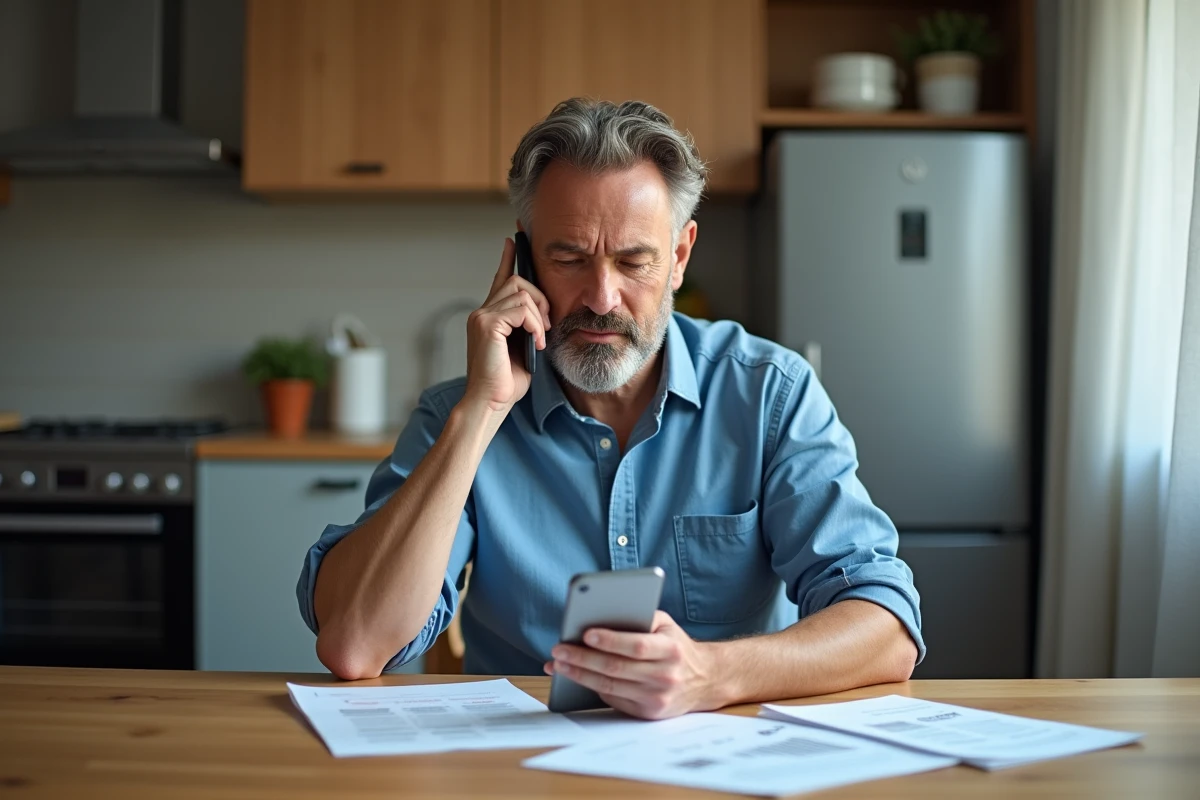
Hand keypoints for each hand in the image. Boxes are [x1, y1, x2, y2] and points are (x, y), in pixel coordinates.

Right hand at [464, 238, 550, 413]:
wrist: (491, 402)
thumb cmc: (507, 383)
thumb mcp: (524, 349)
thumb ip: (528, 327)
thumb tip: (543, 315)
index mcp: (490, 316)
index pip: (499, 279)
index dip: (508, 258)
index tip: (513, 240)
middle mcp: (482, 312)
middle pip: (517, 281)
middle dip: (540, 298)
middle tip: (546, 326)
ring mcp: (482, 317)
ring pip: (521, 292)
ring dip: (539, 315)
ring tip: (540, 339)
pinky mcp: (487, 324)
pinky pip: (521, 309)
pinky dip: (535, 325)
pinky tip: (536, 343)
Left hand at [544, 611, 725, 719]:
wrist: (705, 680)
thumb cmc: (677, 646)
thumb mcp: (667, 625)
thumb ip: (641, 617)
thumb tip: (602, 616)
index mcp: (671, 650)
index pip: (636, 646)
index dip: (610, 640)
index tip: (585, 633)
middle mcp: (665, 676)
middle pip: (616, 668)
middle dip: (583, 658)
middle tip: (559, 650)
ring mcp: (657, 698)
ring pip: (610, 686)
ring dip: (579, 675)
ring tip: (559, 663)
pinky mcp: (648, 713)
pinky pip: (613, 700)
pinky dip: (591, 688)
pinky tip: (576, 676)